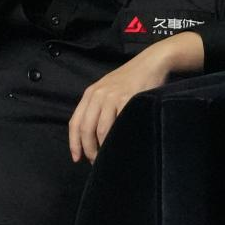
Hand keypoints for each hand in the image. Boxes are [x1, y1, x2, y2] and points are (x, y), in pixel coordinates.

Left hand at [68, 32, 204, 162]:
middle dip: (88, 149)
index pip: (75, 122)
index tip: (76, 157)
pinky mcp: (128, 100)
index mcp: (90, 94)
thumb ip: (98, 106)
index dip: (74, 143)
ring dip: (102, 148)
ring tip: (107, 157)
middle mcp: (98, 95)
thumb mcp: (108, 89)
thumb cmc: (131, 80)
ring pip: (100, 130)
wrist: (151, 63)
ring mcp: (113, 97)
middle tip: (94, 162)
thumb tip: (92, 135)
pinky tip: (119, 146)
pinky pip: (118, 124)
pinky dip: (116, 139)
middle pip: (85, 129)